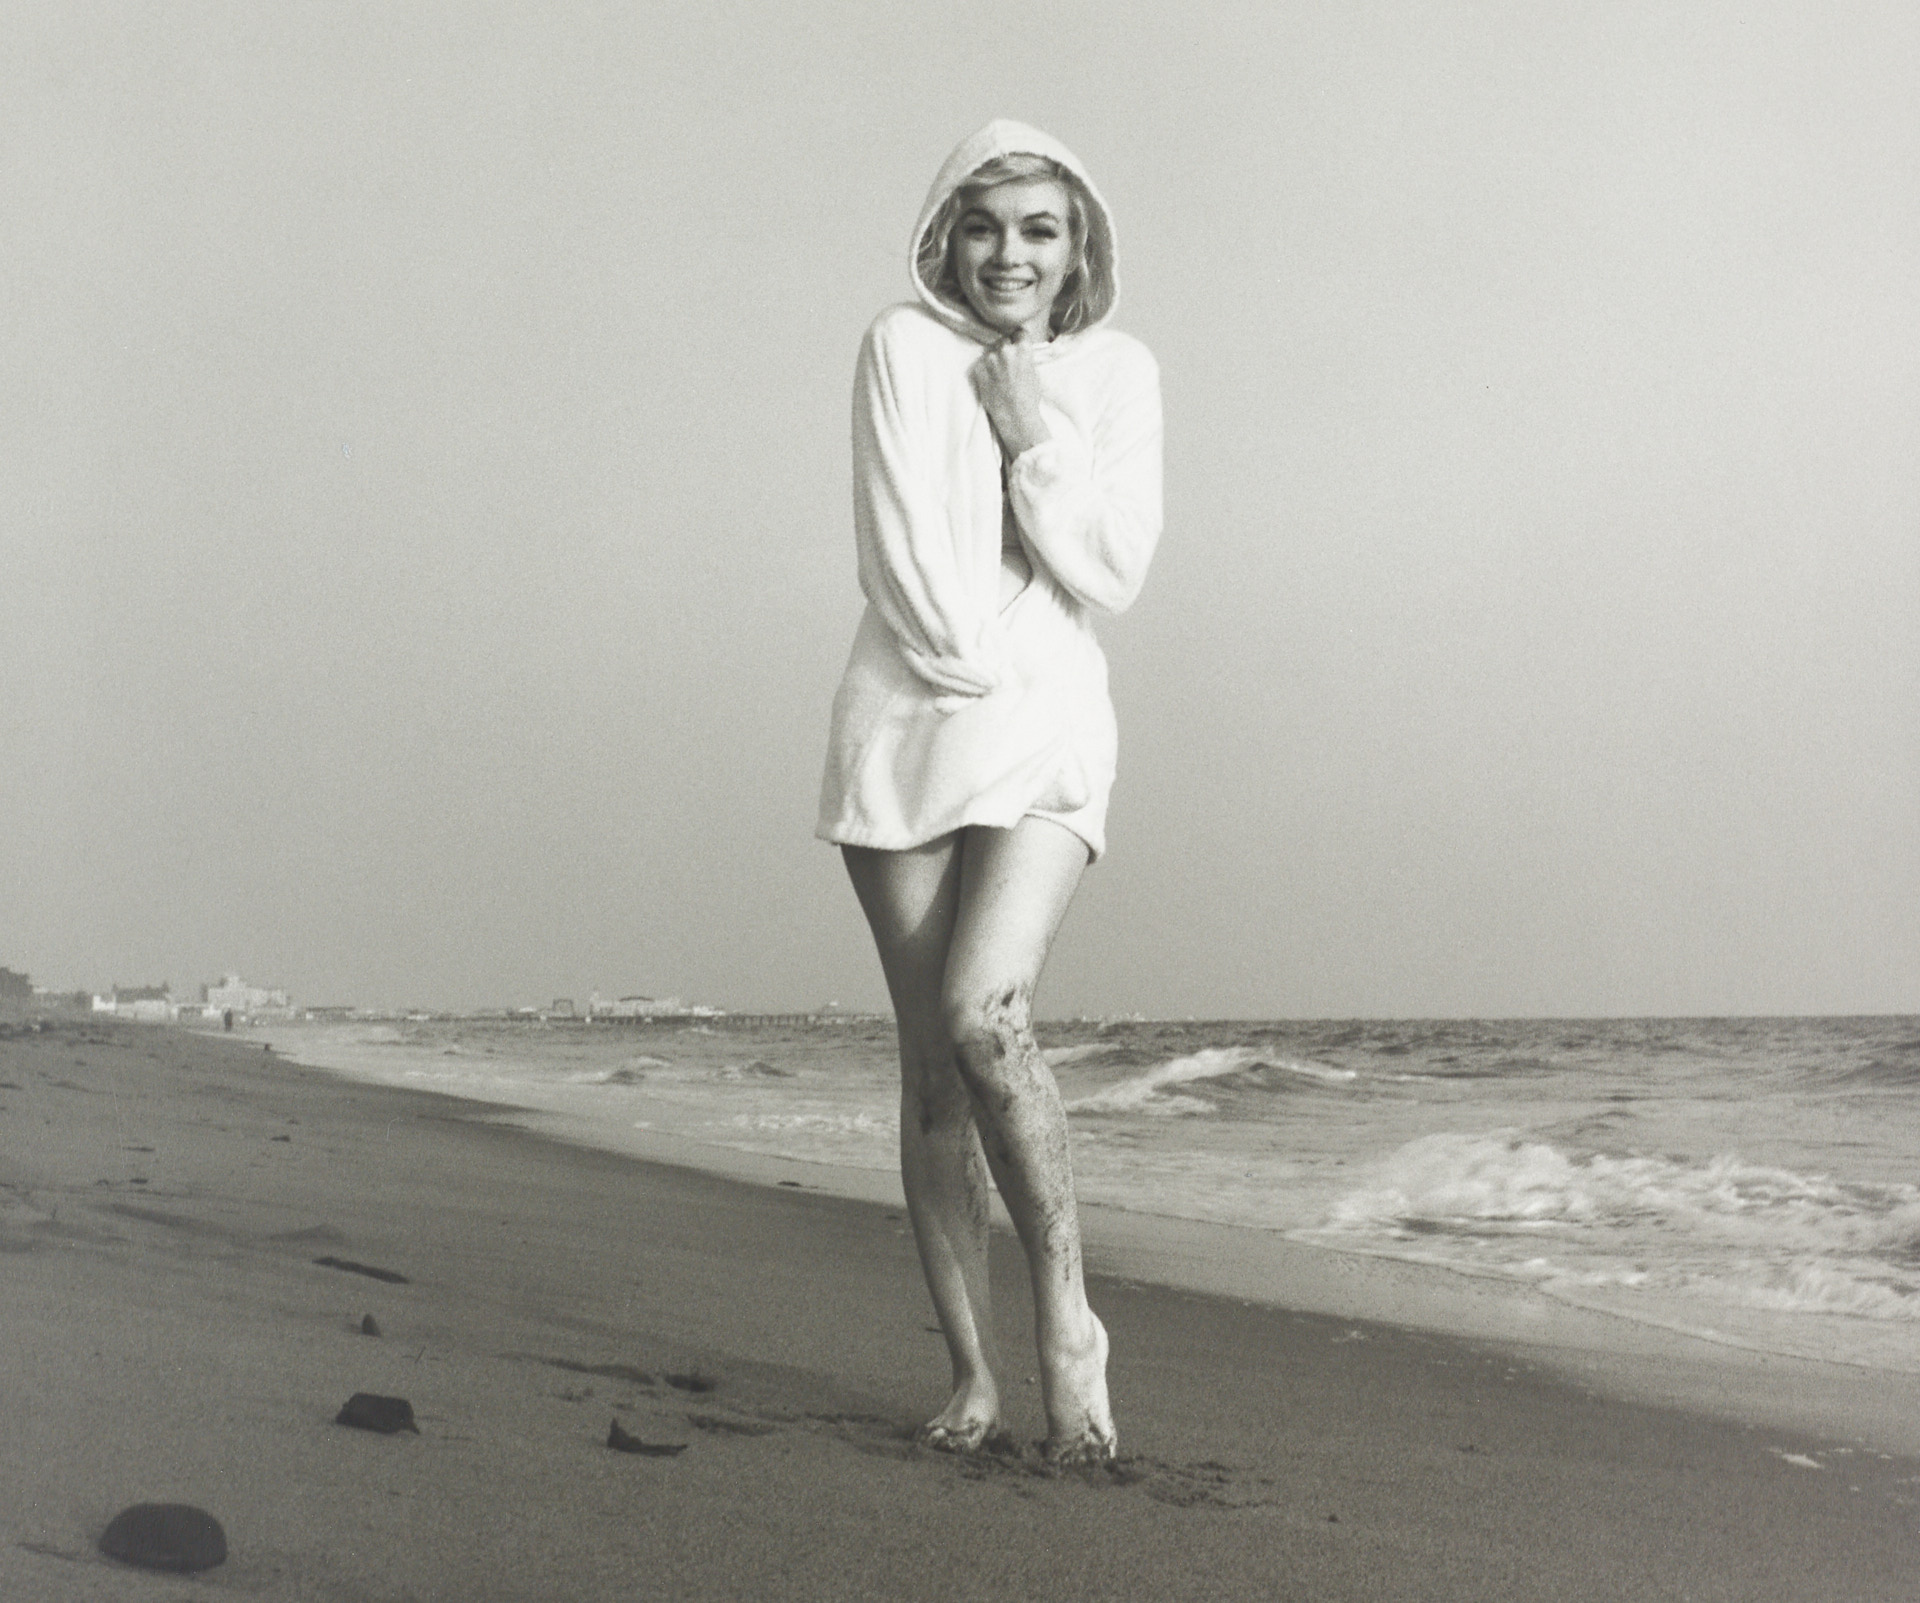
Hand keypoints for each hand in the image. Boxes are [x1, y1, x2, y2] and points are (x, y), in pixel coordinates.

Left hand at [971, 332, 1050, 457]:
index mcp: (1022, 349)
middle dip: (1006, 349)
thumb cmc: (1029, 398)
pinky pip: (981, 364)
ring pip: (992, 353)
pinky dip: (985, 370)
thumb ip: (1026, 358)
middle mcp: (1005, 350)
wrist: (1015, 416)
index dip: (1019, 339)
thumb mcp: (1034, 373)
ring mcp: (990, 360)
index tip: (1018, 344)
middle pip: (1004, 341)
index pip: (1020, 333)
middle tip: (1009, 363)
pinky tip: (992, 381)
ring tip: (1000, 375)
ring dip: (995, 360)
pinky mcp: (978, 370)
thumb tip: (1020, 352)